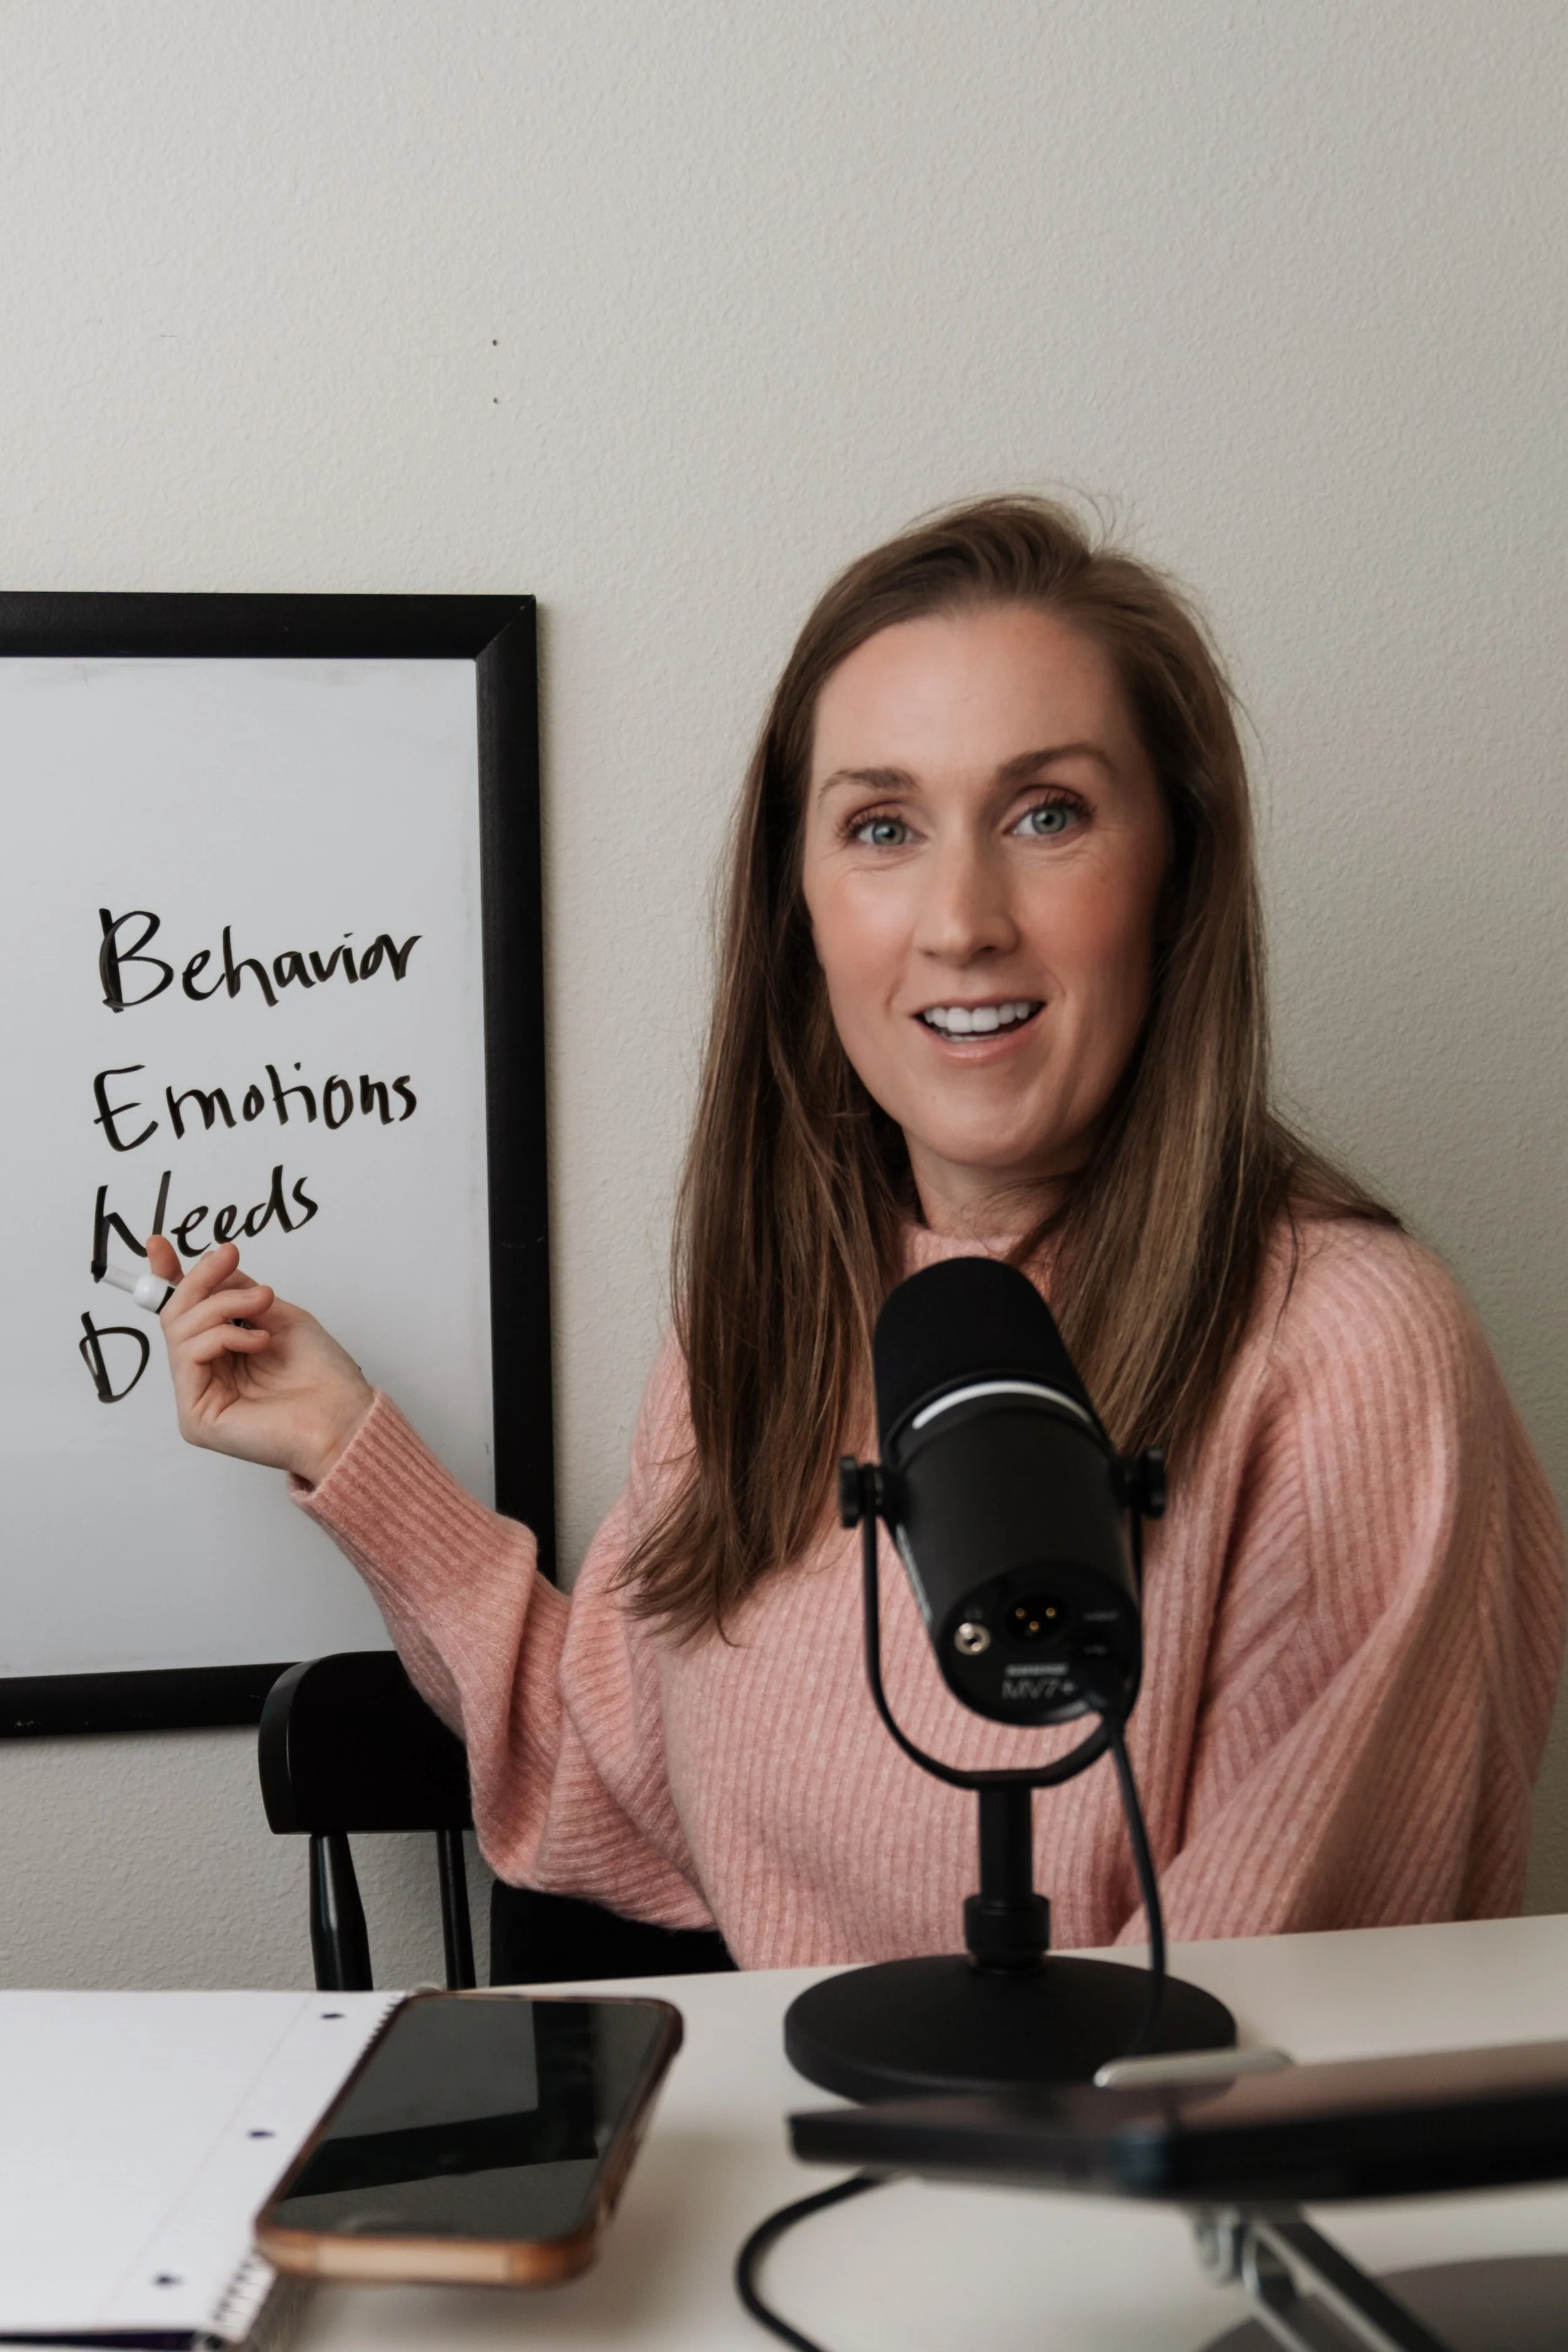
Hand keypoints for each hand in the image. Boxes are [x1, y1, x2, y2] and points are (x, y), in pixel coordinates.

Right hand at [148, 1236, 373, 1485]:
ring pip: (180, 1330)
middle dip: (201, 1279)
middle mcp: (206, 1375)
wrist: (345, 1417)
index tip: (159, 1244)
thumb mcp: (280, 1316)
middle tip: (229, 1256)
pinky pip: (190, 1355)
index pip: (185, 1313)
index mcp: (224, 1354)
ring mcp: (197, 1396)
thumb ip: (240, 1293)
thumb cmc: (324, 1376)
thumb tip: (211, 1263)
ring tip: (262, 1304)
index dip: (171, 1278)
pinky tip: (258, 1341)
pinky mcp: (196, 1417)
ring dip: (222, 1304)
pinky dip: (224, 1336)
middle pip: (176, 1315)